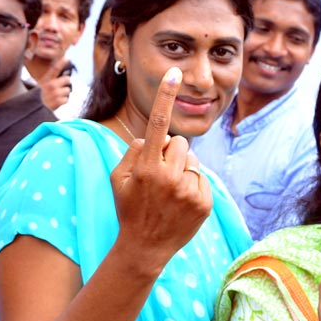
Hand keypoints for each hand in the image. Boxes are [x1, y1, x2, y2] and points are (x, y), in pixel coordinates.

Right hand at [38, 57, 71, 110]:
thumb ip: (50, 81)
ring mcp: (55, 93)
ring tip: (55, 97)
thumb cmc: (37, 98)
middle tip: (60, 87)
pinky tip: (56, 102)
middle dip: (65, 83)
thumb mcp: (40, 87)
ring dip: (63, 94)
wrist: (32, 110)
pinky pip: (66, 99)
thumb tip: (64, 78)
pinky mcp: (58, 101)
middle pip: (67, 79)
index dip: (61, 63)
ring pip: (67, 90)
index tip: (67, 58)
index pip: (54, 69)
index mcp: (45, 80)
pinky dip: (62, 101)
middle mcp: (51, 85)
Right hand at [110, 67, 211, 272]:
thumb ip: (132, 150)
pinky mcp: (203, 202)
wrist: (144, 248)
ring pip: (192, 160)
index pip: (157, 123)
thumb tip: (152, 136)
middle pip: (180, 143)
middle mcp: (168, 177)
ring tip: (169, 193)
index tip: (175, 72)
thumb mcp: (117, 178)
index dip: (166, 95)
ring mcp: (188, 191)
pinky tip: (180, 203)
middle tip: (159, 176)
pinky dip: (193, 186)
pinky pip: (202, 178)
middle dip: (171, 153)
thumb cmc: (128, 208)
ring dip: (183, 169)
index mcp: (145, 167)